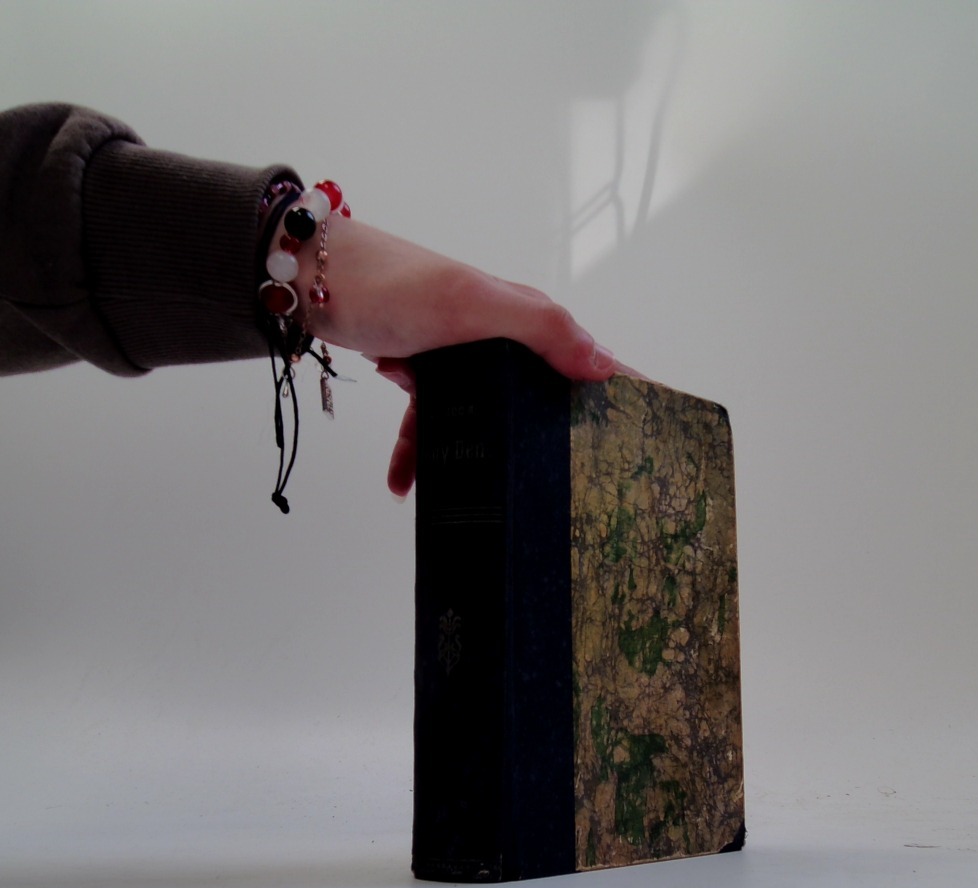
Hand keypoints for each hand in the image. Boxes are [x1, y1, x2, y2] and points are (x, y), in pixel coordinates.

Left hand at [287, 218, 616, 495]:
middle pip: (533, 395)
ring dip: (464, 453)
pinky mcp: (423, 368)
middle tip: (558, 490)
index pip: (580, 350)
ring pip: (478, 416)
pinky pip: (430, 419)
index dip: (612, 386)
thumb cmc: (396, 285)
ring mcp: (459, 354)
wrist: (311, 281)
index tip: (642, 430)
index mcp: (521, 314)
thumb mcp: (473, 304)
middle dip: (541, 440)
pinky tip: (402, 485)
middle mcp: (497, 335)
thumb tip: (605, 364)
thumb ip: (539, 329)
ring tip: (457, 492)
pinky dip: (415, 451)